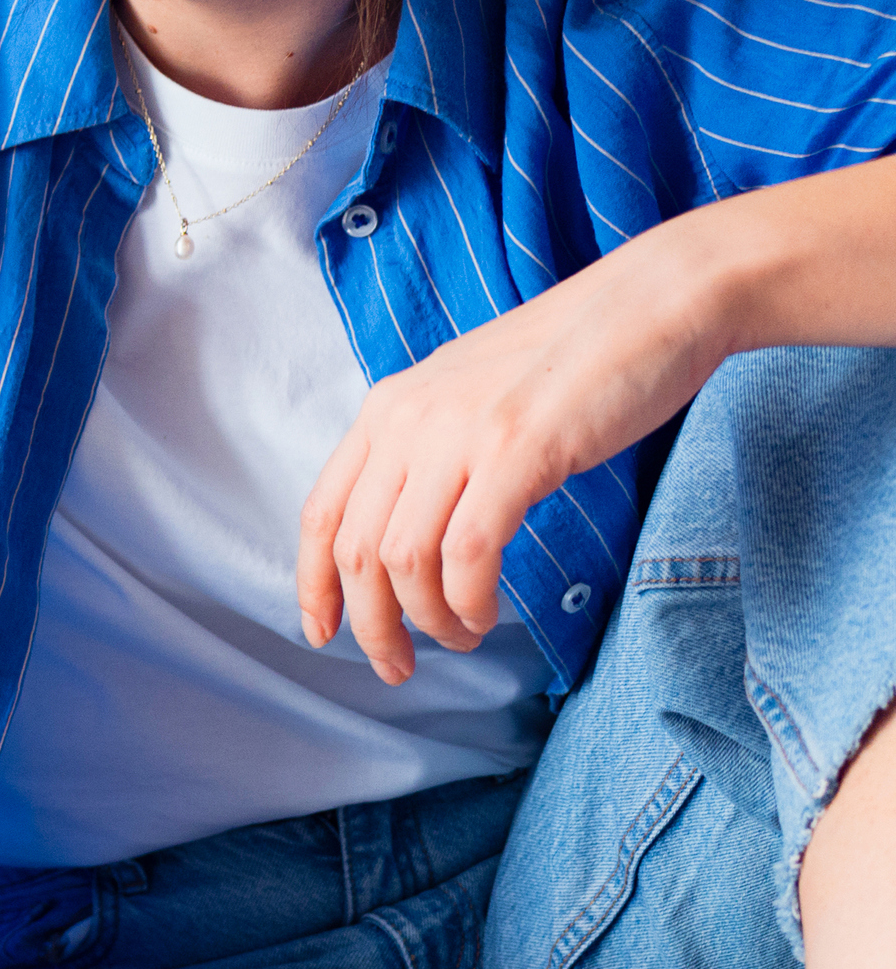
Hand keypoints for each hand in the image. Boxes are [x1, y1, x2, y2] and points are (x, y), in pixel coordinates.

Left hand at [297, 230, 728, 681]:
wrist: (656, 302)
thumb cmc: (576, 358)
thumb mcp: (471, 396)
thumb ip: (430, 449)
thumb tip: (410, 531)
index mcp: (388, 408)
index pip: (321, 513)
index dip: (313, 584)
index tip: (322, 632)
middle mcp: (408, 419)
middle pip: (354, 550)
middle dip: (369, 624)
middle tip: (398, 666)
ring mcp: (460, 434)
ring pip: (403, 560)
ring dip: (426, 620)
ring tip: (460, 637)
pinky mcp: (517, 451)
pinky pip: (467, 552)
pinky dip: (468, 600)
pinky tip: (486, 614)